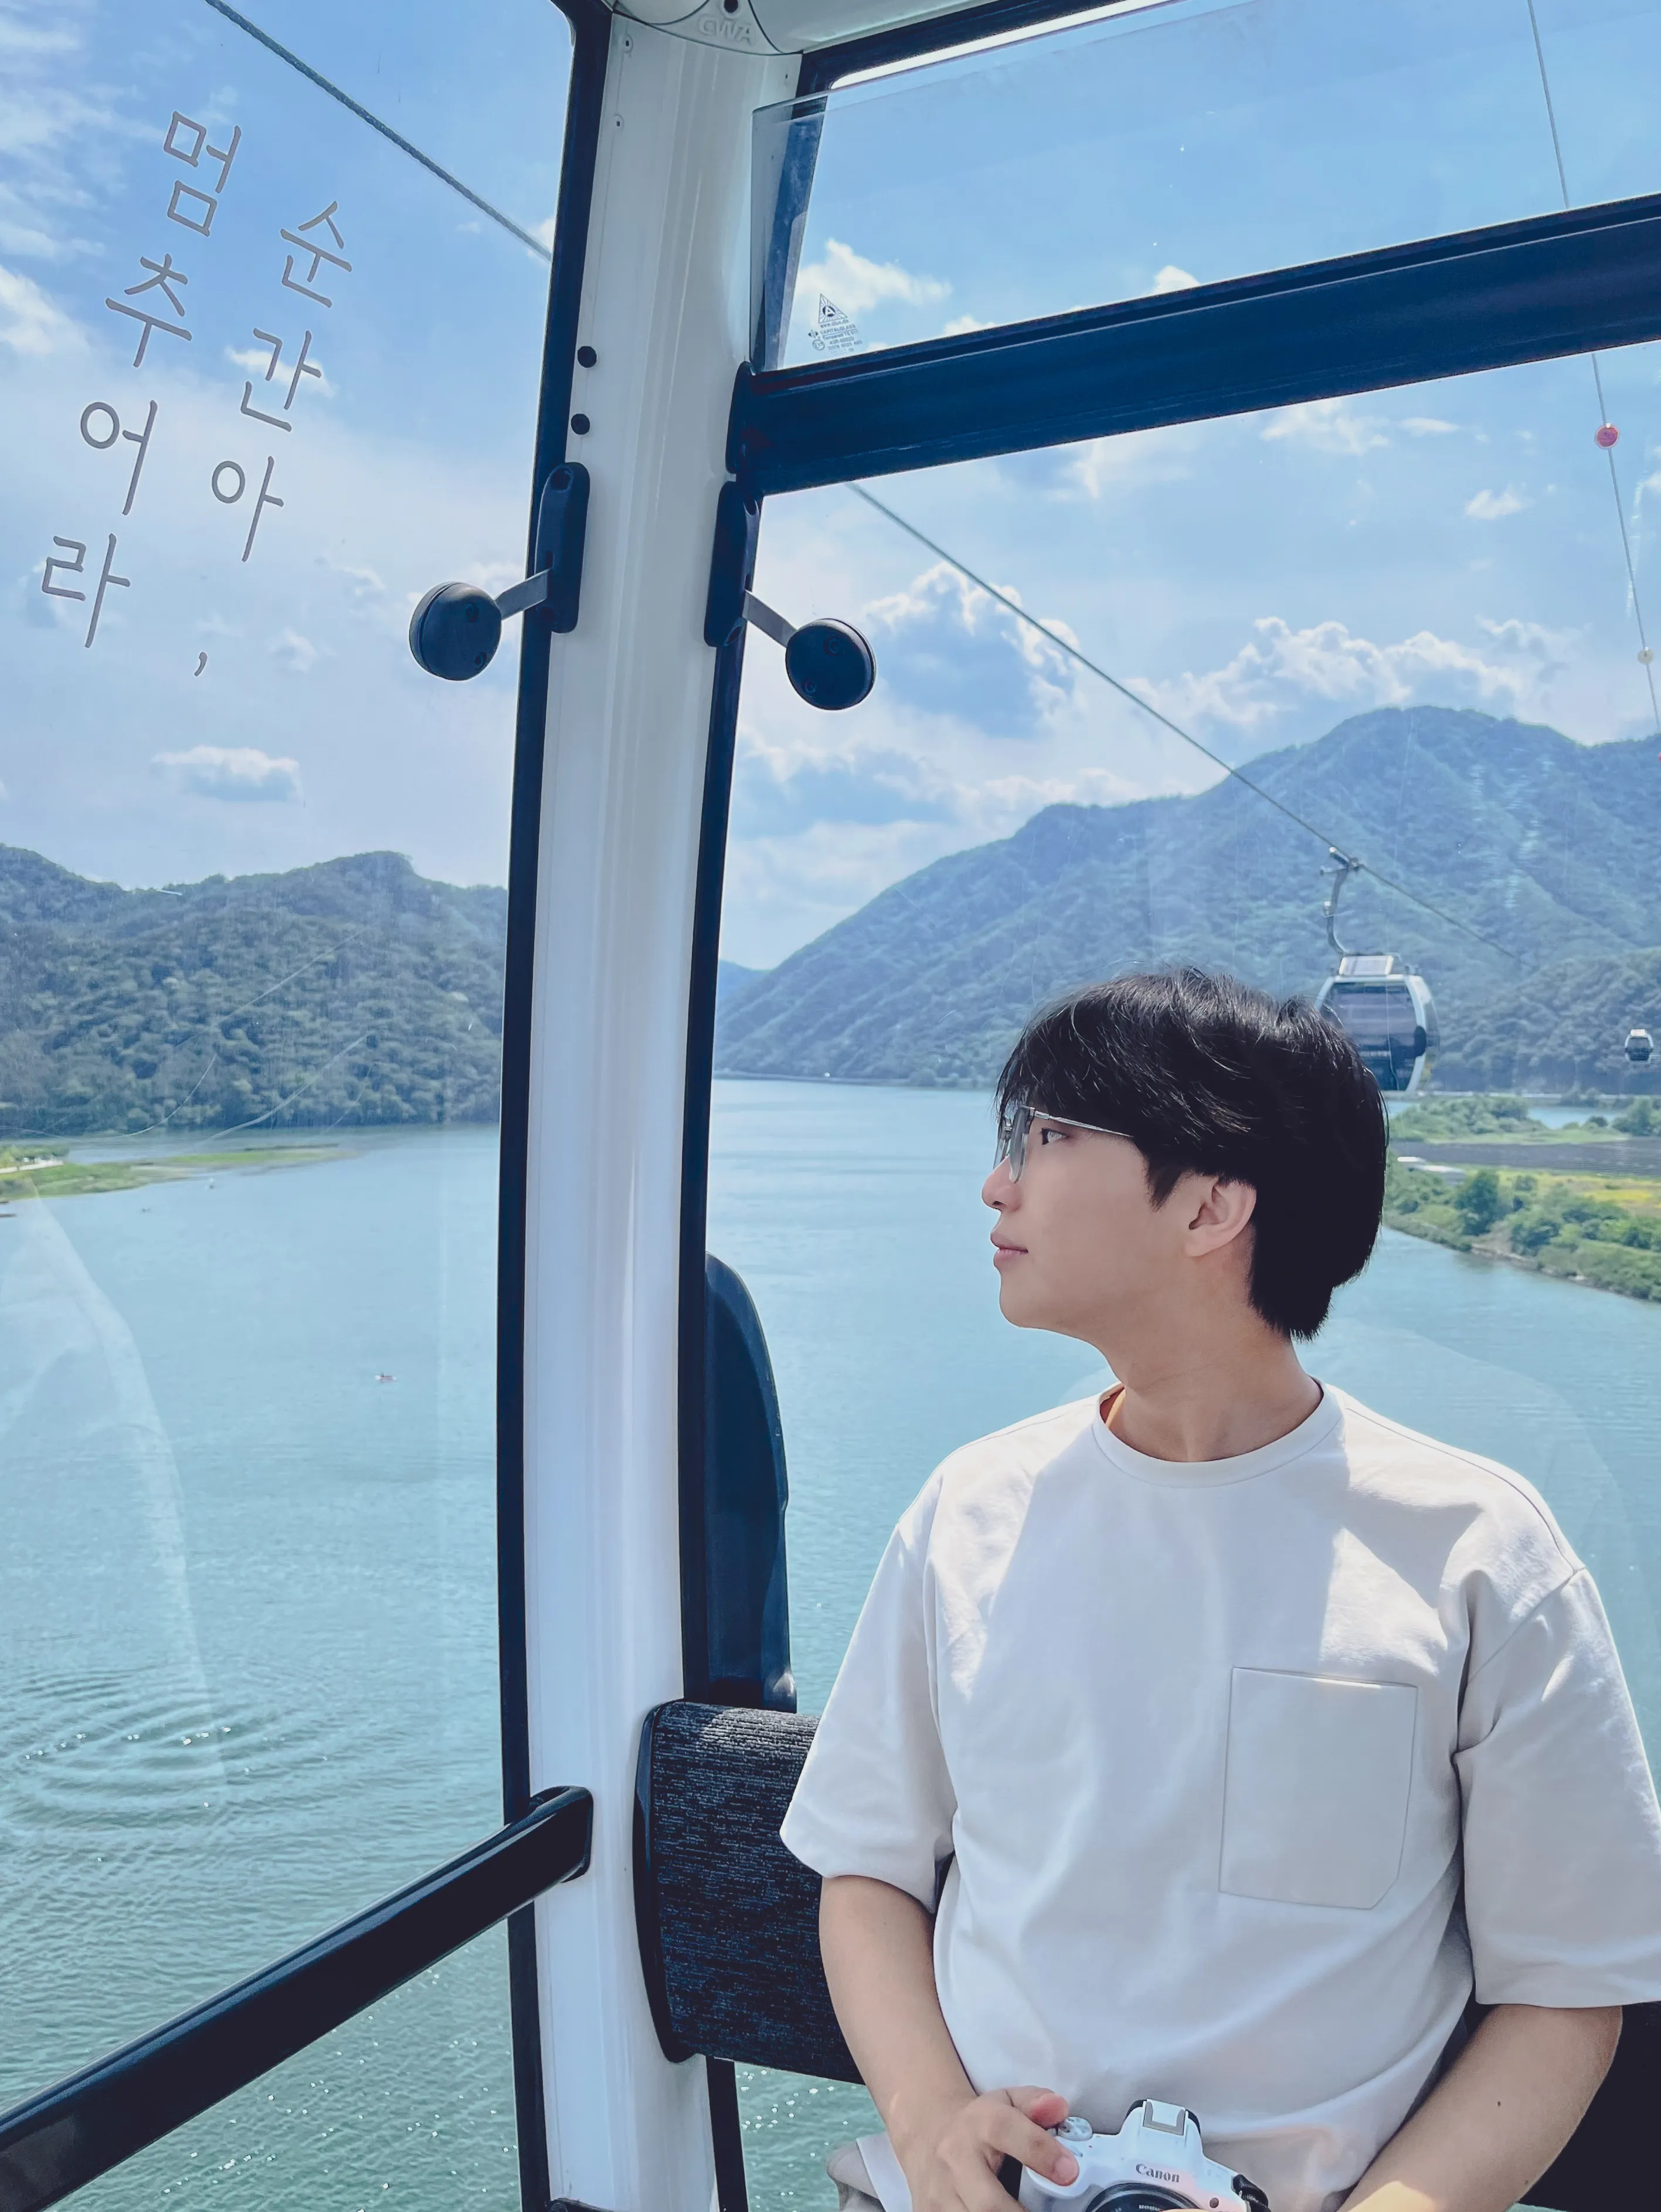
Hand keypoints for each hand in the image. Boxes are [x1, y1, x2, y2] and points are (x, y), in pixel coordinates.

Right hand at [899, 2086, 1079, 2211]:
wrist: (930, 2135)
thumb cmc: (982, 2124)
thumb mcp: (1009, 2102)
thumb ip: (1037, 2103)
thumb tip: (1059, 2108)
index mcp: (980, 2123)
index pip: (1007, 2132)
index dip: (1040, 2153)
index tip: (1069, 2173)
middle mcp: (955, 2158)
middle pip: (988, 2203)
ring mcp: (940, 2192)